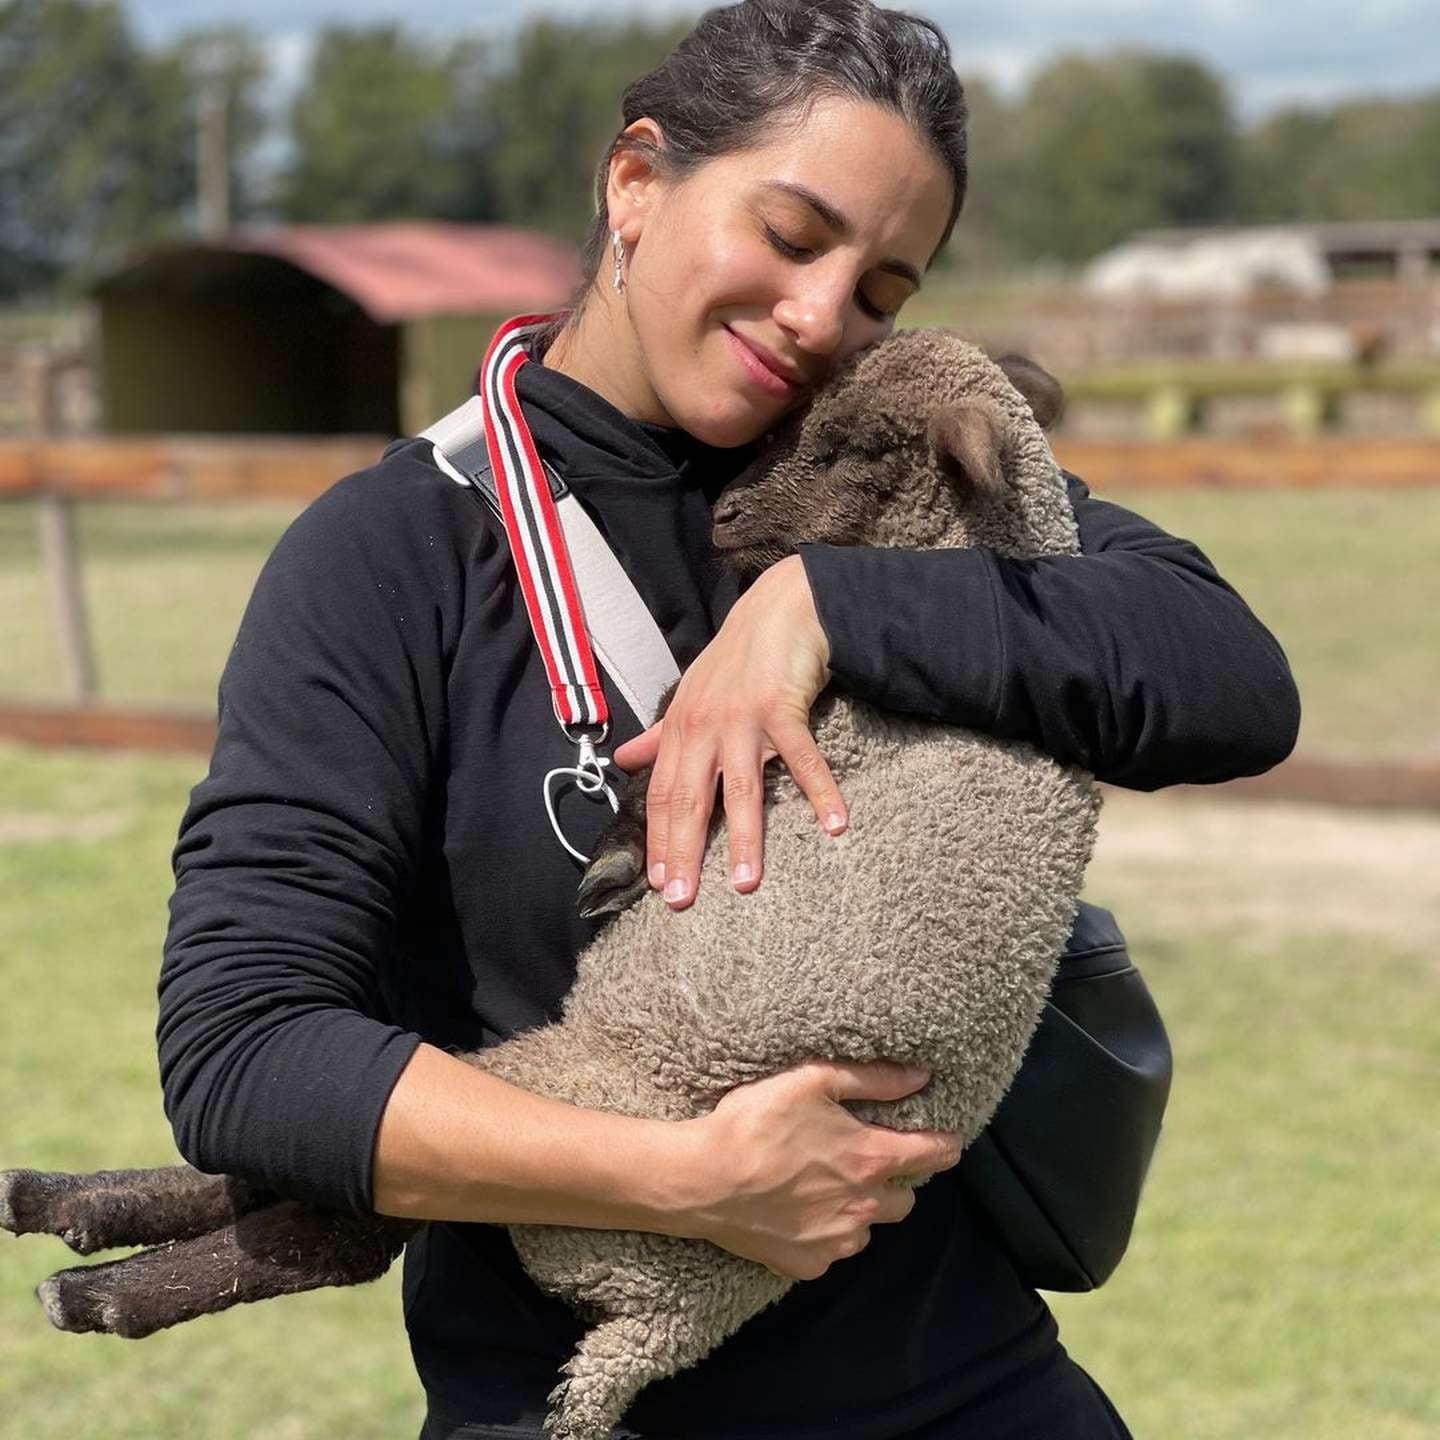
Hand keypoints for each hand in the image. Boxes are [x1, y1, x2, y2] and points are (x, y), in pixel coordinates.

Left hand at [612, 554, 845, 908]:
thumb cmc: (735, 659)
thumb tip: (622, 760)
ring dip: (745, 838)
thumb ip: (658, 735)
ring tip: (745, 883)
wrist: (779, 608)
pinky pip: (803, 757)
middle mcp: (704, 726)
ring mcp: (743, 718)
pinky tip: (835, 825)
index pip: (661, 795)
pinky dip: (820, 791)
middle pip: (690, 799)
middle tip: (682, 899)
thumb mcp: (689, 696)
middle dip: (683, 852)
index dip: (658, 839)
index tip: (658, 883)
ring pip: (741, 788)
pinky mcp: (782, 706)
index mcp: (680, 729)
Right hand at [675, 1059, 960, 1280]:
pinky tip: (799, 1212)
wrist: (702, 1179)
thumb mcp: (812, 1081)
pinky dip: (826, 1233)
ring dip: (860, 1210)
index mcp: (871, 1160)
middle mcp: (864, 1208)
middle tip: (864, 1161)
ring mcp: (836, 1242)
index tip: (947, 1142)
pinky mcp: (807, 1265)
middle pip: (906, 1199)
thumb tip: (921, 1076)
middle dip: (895, 1181)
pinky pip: (833, 1251)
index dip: (944, 1145)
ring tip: (827, 1187)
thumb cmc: (755, 1122)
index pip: (932, 1155)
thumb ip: (872, 1079)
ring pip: (869, 1228)